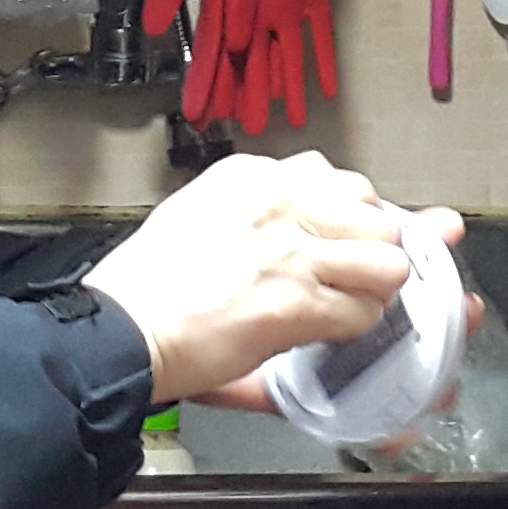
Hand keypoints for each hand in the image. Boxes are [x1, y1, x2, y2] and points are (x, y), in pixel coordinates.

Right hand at [81, 149, 435, 407]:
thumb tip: (299, 224)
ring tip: (337, 304)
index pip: (336, 178)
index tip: (334, 241)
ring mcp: (292, 250)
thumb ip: (259, 212)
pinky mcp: (298, 301)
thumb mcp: (204, 216)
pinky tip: (321, 332)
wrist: (121, 329)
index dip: (344, 219)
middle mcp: (280, 201)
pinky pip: (365, 312)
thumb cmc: (148, 287)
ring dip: (370, 289)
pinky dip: (351, 330)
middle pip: (375, 213)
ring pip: (386, 262)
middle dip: (368, 248)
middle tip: (341, 276)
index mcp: (254, 176)